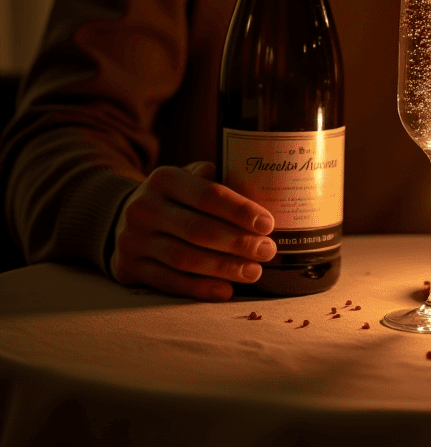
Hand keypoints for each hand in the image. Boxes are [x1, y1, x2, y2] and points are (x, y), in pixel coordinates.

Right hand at [109, 161, 276, 300]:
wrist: (123, 218)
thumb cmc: (175, 198)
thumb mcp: (190, 178)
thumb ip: (219, 181)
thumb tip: (265, 194)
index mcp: (164, 179)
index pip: (208, 195)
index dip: (240, 211)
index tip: (267, 224)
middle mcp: (143, 208)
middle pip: (198, 230)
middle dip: (238, 243)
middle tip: (267, 251)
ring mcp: (132, 240)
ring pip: (184, 259)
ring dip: (224, 268)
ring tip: (253, 272)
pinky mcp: (128, 268)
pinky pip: (169, 282)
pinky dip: (200, 288)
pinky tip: (226, 290)